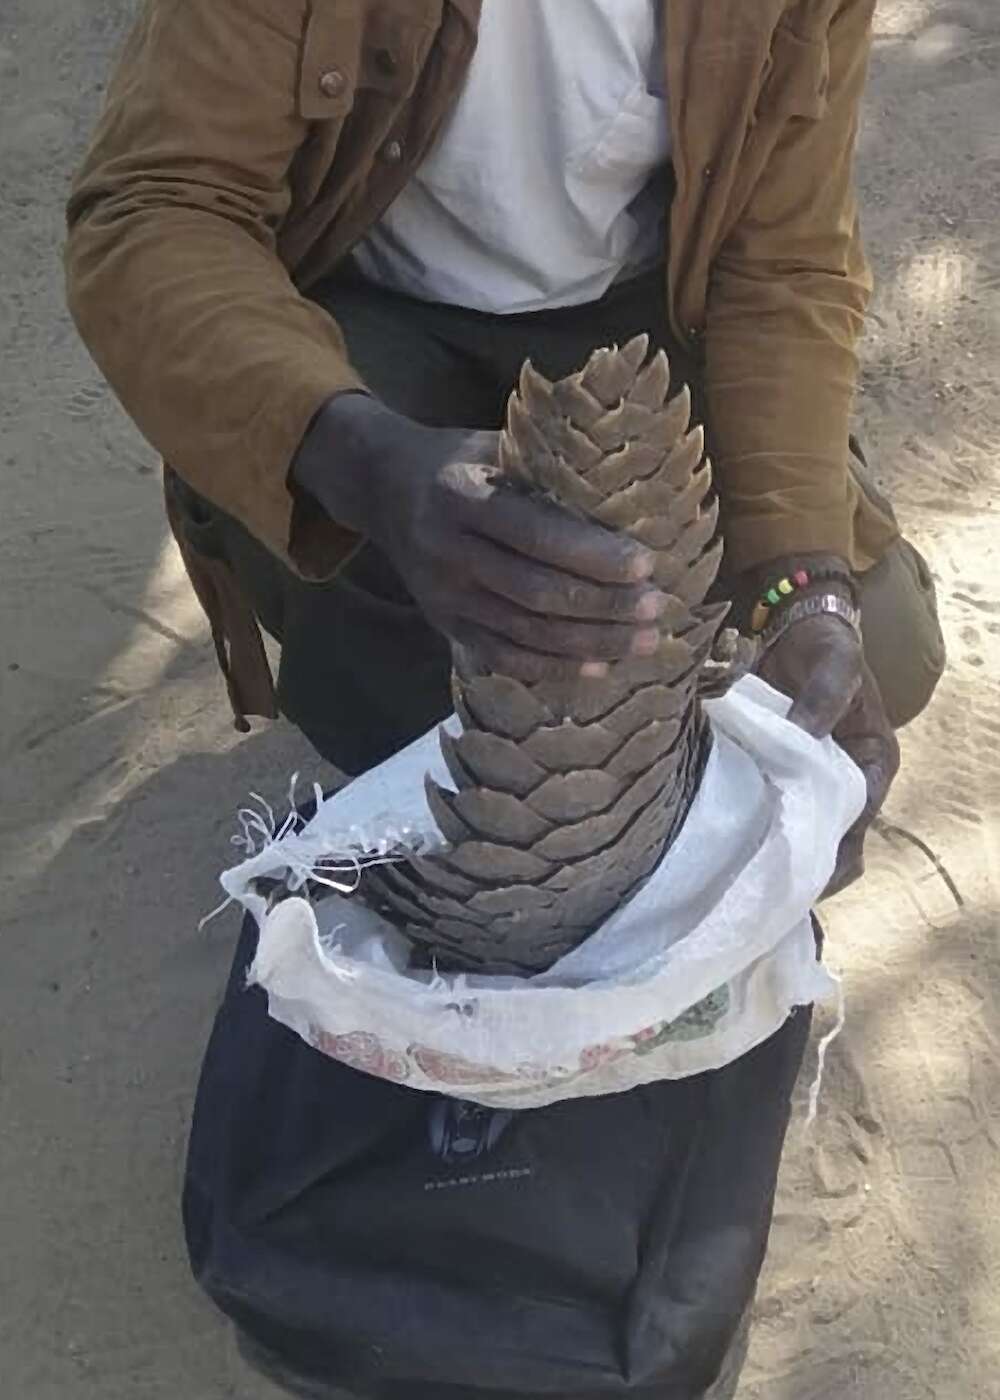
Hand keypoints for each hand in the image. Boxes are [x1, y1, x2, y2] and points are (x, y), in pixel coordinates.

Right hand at [294, 394, 668, 682]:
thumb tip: (629, 488)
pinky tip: (597, 667)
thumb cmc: (458, 459)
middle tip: (656, 608)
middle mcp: (446, 550)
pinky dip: (551, 666)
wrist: (382, 488)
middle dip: (602, 605)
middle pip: (534, 591)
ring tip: (644, 641)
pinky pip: (502, 655)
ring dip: (589, 641)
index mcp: (459, 495)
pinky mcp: (444, 624)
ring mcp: (443, 595)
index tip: (645, 563)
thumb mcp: (493, 444)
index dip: (591, 553)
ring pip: (524, 631)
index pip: (535, 533)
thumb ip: (545, 467)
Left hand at [757, 611, 899, 896]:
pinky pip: (763, 812)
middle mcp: (844, 783)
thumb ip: (824, 694)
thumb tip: (804, 733)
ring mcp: (807, 783)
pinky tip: (715, 844)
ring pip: (794, 835)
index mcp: (872, 764)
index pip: (858, 823)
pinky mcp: (773, 775)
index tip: (798, 872)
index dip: (833, 853)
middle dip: (797, 866)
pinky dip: (745, 828)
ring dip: (768, 854)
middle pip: (828, 844)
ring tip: (732, 876)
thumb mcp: (835, 660)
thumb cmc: (826, 645)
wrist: (795, 626)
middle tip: (757, 886)